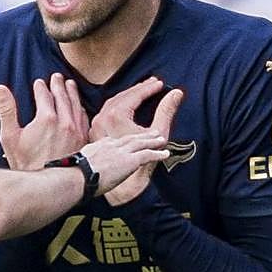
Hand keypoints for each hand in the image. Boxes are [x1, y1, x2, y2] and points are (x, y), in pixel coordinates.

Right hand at [0, 72, 88, 170]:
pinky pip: (84, 118)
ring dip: (72, 92)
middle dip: (58, 85)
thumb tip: (0, 88)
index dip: (41, 87)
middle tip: (56, 77)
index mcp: (46, 118)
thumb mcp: (9, 137)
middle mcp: (65, 121)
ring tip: (69, 84)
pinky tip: (79, 106)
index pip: (44, 95)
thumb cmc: (25, 163)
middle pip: (62, 96)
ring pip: (76, 105)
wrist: (47, 185)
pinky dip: (80, 108)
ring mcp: (76, 131)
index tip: (39, 83)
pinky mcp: (84, 141)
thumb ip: (6, 110)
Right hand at [79, 132, 168, 196]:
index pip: (116, 134)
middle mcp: (111, 143)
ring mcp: (121, 151)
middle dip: (142, 131)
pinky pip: (147, 155)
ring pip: (140, 142)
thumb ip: (88, 157)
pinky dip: (157, 153)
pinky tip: (165, 154)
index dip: (125, 130)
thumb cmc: (74, 175)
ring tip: (161, 138)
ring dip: (152, 140)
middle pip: (130, 134)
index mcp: (99, 143)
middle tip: (152, 129)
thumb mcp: (79, 160)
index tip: (129, 129)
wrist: (77, 180)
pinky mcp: (129, 161)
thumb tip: (85, 161)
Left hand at [96, 85, 184, 205]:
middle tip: (153, 83)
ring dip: (129, 96)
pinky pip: (106, 112)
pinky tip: (127, 106)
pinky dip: (119, 105)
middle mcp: (102, 118)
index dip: (149, 88)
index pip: (134, 95)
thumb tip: (176, 93)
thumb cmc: (140, 162)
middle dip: (139, 89)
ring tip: (142, 92)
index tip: (160, 83)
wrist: (120, 187)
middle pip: (123, 96)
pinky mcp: (95, 133)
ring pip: (113, 103)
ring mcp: (97, 125)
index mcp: (116, 116)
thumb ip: (166, 111)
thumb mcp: (158, 134)